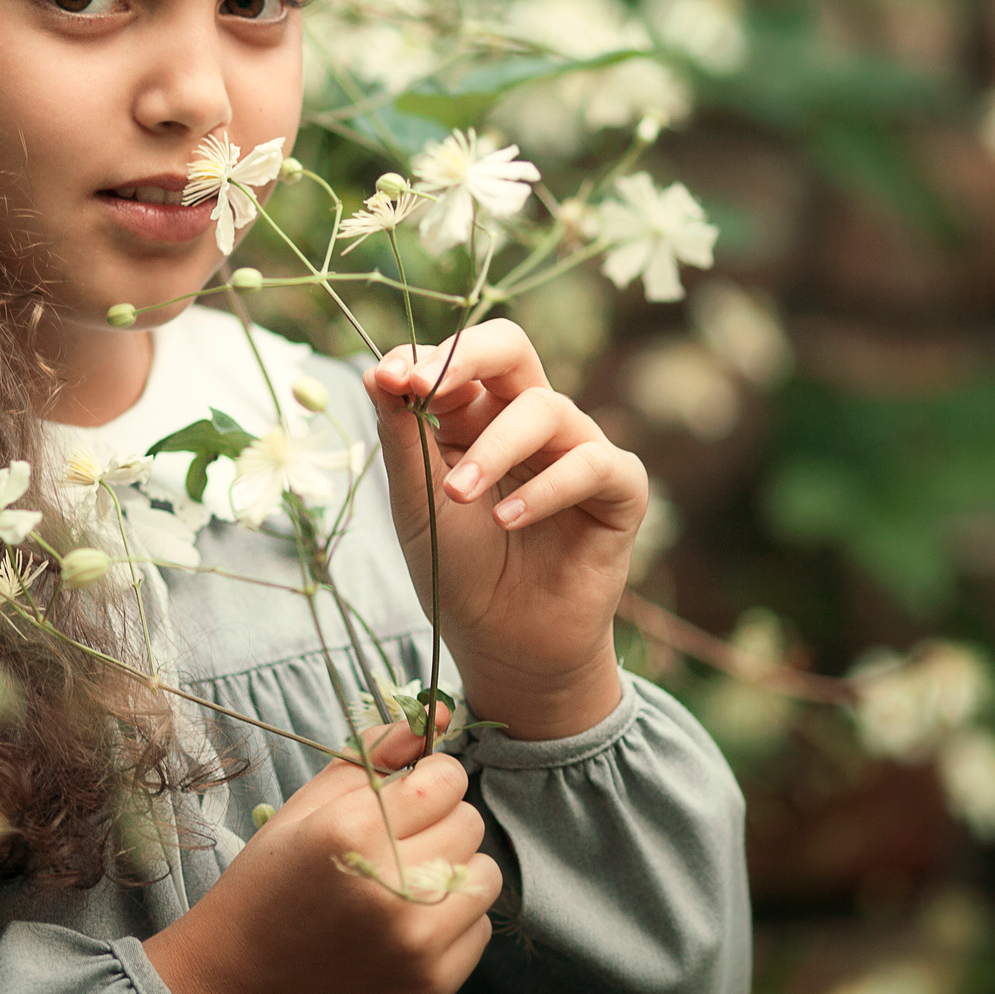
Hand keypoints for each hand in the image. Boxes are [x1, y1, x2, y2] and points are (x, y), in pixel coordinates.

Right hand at [142, 719, 501, 993]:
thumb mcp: (301, 810)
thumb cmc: (265, 892)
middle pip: (470, 823)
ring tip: (404, 884)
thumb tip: (439, 715)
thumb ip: (371, 755)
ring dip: (453, 871)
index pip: (446, 779)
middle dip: (440, 823)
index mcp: (351, 830)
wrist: (236, 992)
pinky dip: (452, 922)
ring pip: (485, 875)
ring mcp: (416, 942)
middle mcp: (390, 885)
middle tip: (397, 844)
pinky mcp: (432, 986)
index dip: (429, 780)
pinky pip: (480, 929)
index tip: (408, 795)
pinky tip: (405, 926)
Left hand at [363, 320, 644, 739]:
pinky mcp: (619, 488)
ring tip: (459, 497)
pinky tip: (509, 520)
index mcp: (473, 415)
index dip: (423, 359)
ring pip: (545, 408)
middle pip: (510, 348)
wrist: (504, 645)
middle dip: (466, 356)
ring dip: (495, 449)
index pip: (454, 358)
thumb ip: (402, 435)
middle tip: (425, 384)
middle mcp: (527, 420)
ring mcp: (576, 448)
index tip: (387, 378)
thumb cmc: (458, 569)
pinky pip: (593, 463)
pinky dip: (548, 488)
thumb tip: (375, 368)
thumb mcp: (416, 501)